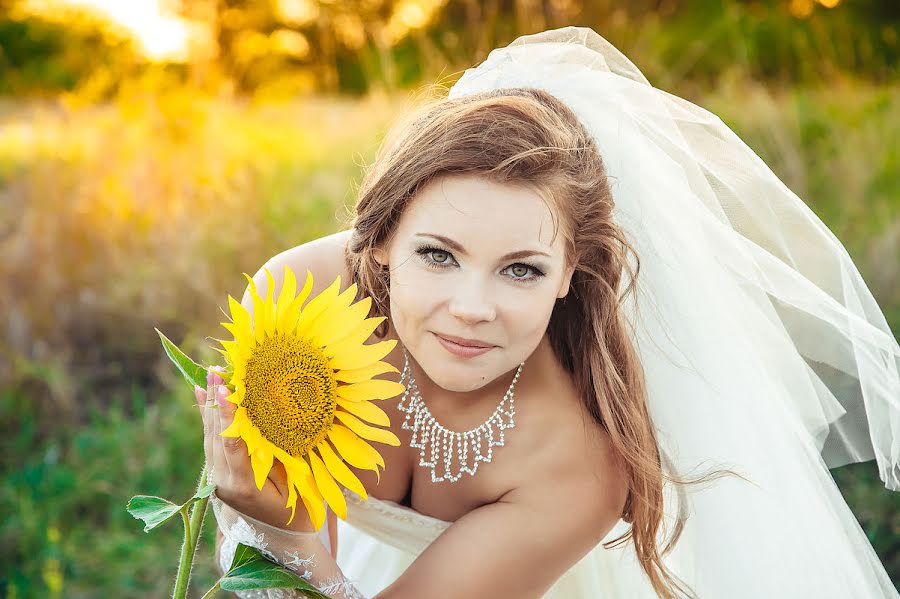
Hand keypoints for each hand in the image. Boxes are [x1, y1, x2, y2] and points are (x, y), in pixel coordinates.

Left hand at [194, 366, 317, 532]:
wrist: (281, 544)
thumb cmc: (297, 514)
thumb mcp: (294, 487)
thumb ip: (277, 456)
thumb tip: (269, 422)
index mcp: (243, 486)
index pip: (231, 444)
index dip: (227, 415)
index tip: (225, 389)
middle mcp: (223, 482)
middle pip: (215, 435)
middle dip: (215, 400)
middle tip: (215, 369)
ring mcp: (217, 480)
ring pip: (210, 436)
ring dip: (210, 404)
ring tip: (209, 373)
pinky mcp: (217, 476)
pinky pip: (210, 441)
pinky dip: (207, 417)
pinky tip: (201, 395)